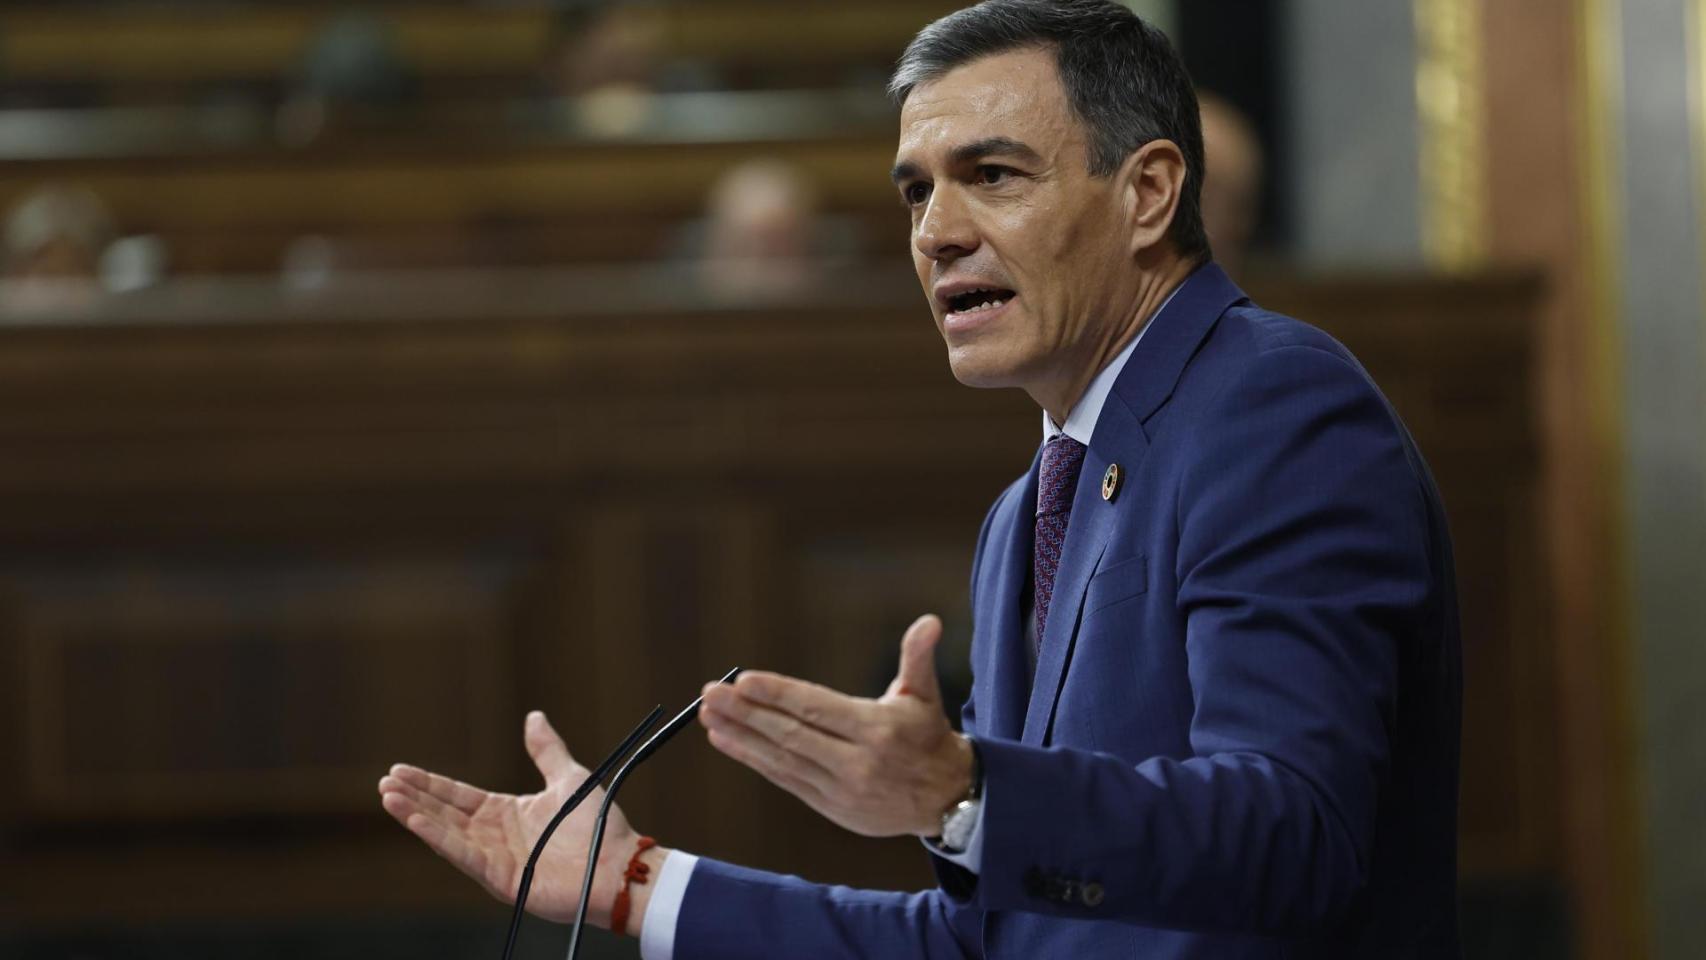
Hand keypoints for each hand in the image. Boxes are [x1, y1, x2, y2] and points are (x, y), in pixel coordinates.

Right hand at [377, 711, 666, 932]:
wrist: (618, 864)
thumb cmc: (599, 827)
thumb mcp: (568, 777)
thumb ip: (547, 750)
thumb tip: (533, 717)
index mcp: (508, 814)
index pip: (460, 796)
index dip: (431, 784)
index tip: (401, 770)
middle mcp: (495, 836)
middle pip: (446, 812)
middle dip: (415, 797)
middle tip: (385, 781)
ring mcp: (495, 858)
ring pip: (447, 832)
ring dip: (416, 815)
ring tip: (388, 797)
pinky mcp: (500, 878)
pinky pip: (463, 853)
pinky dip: (438, 836)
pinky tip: (415, 820)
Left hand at [699, 613, 972, 837]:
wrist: (948, 799)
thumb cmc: (928, 737)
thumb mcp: (925, 695)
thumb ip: (918, 656)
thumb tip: (929, 621)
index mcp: (877, 729)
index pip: (817, 708)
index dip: (778, 694)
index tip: (743, 680)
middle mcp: (857, 762)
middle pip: (792, 734)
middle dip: (747, 712)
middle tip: (711, 692)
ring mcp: (841, 789)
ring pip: (782, 760)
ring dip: (741, 736)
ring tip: (709, 715)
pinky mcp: (830, 806)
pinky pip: (785, 779)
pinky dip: (753, 760)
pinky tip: (726, 741)